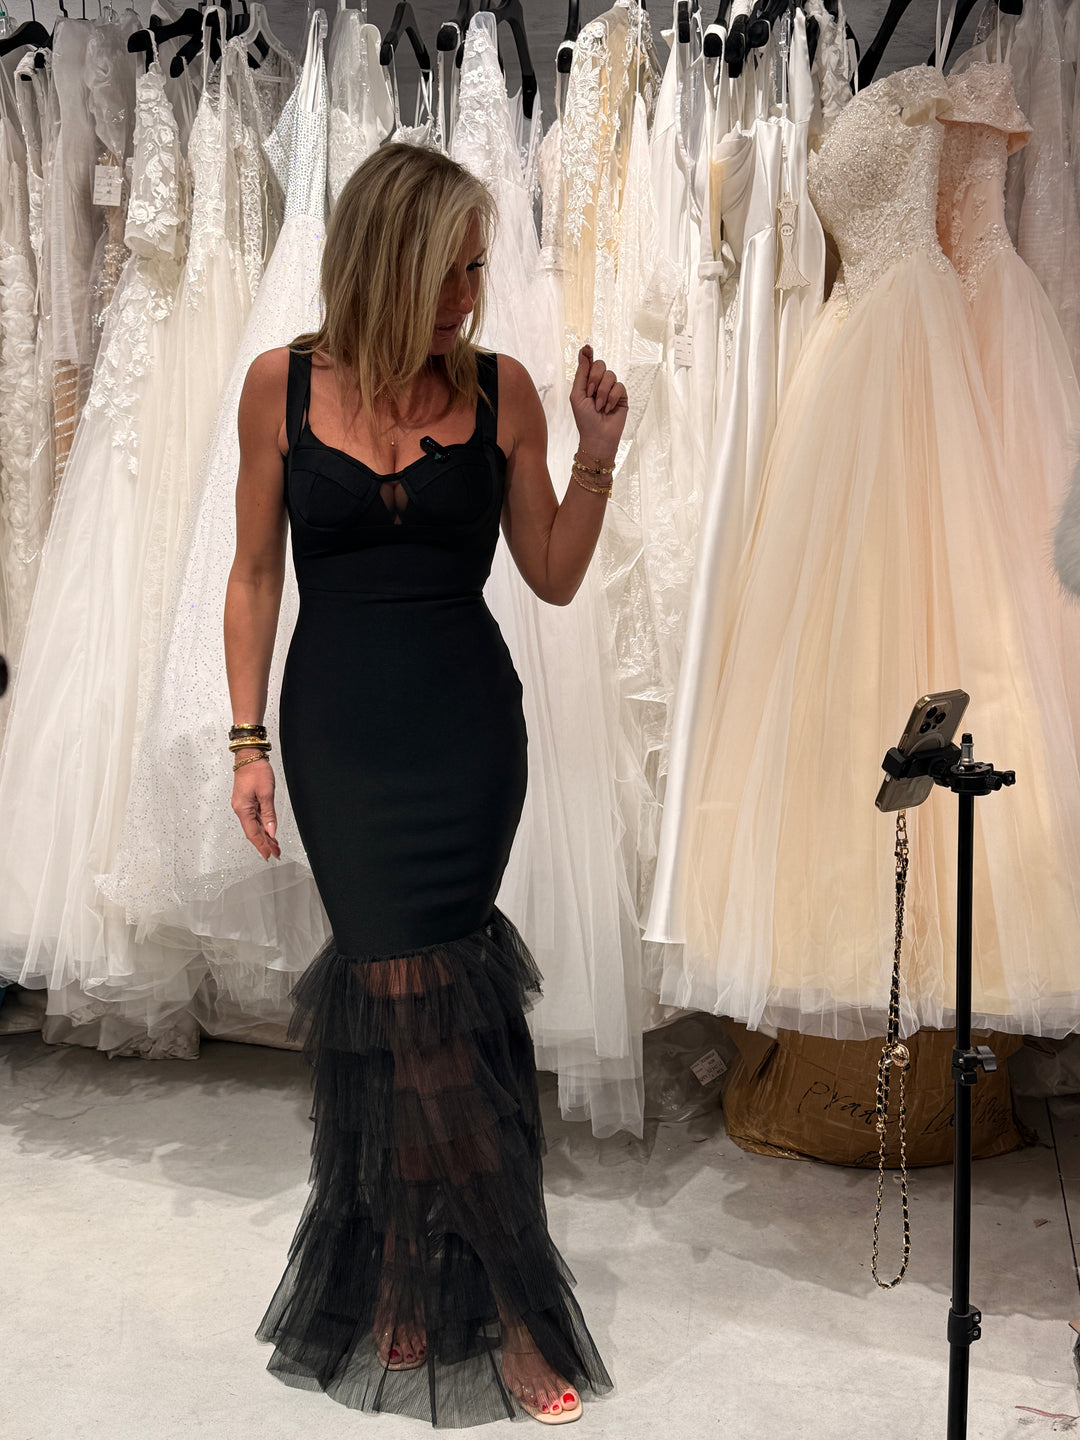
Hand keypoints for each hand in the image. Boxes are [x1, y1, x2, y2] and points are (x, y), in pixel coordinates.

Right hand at [231, 758, 279, 859]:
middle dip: (264, 843)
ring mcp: (242, 805)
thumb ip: (269, 813)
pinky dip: (262, 826)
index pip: (253, 833)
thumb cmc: (256, 770)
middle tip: (276, 853)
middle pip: (253, 831)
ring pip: (254, 825)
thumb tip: (271, 831)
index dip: (262, 845)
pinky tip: (268, 831)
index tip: (270, 855)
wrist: (249, 755)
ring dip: (264, 836)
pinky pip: (254, 818)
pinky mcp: (246, 801)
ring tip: (275, 846)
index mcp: (243, 809)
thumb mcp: (266, 793)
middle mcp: (240, 809)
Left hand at [569, 345, 627, 461]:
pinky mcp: (622, 396)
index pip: (589, 363)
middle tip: (590, 393)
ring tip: (599, 407)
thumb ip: (581, 374)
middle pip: (600, 365)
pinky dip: (612, 398)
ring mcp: (611, 389)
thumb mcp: (577, 395)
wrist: (597, 436)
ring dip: (602, 392)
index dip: (588, 354)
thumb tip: (584, 352)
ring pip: (610, 375)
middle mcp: (599, 383)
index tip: (587, 348)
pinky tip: (608, 409)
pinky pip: (619, 386)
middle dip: (594, 378)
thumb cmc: (584, 419)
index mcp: (587, 382)